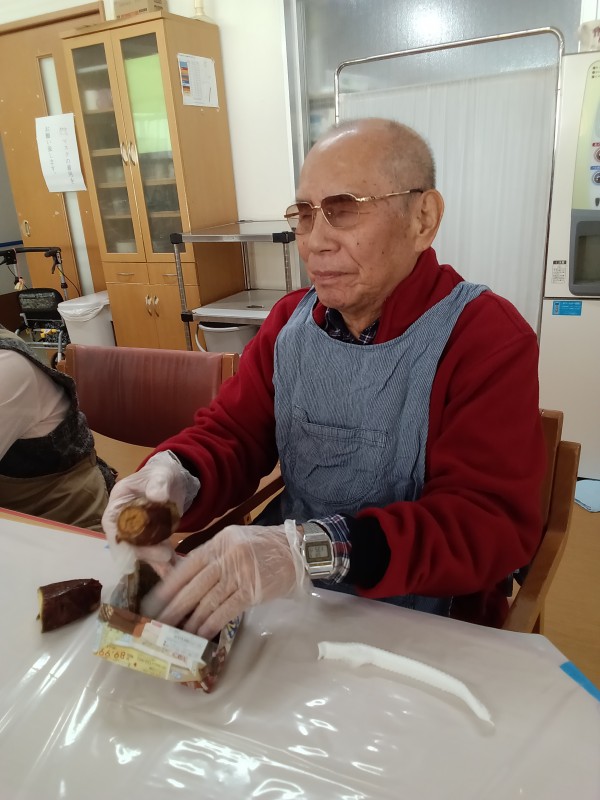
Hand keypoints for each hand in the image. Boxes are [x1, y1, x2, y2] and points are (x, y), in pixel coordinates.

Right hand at [101, 450, 199, 575]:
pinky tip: (176, 570)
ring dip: (157, 562)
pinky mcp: (154, 541)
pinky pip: (158, 555)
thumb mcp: (160, 475)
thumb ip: (158, 484)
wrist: (174, 481)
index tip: (137, 548)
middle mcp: (124, 524)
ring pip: (144, 553)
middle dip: (145, 553)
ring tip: (172, 569)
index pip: (113, 527)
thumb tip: (157, 496)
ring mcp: (139, 535)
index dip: (122, 540)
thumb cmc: (160, 475)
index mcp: (117, 506)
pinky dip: (167, 564)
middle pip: (128, 545)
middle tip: (165, 556)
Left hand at [140, 522, 305, 639]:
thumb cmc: (265, 547)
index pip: (188, 564)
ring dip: (190, 621)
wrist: (298, 550)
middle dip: (174, 607)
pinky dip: (211, 624)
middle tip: (157, 624)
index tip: (153, 601)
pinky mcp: (253, 591)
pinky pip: (226, 610)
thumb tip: (186, 580)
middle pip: (194, 585)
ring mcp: (241, 573)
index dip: (169, 585)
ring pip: (208, 600)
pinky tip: (199, 635)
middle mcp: (228, 555)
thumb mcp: (235, 541)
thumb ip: (214, 556)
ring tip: (175, 635)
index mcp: (220, 541)